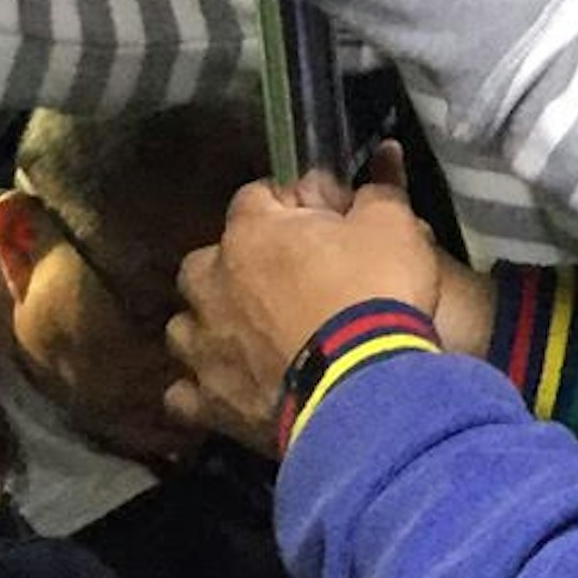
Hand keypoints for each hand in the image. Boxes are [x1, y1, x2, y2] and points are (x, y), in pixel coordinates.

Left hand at [165, 160, 456, 450]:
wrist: (363, 389)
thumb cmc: (374, 295)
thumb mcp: (393, 227)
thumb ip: (376, 194)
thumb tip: (372, 176)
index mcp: (252, 233)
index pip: (256, 196)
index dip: (287, 203)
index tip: (317, 217)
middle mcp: (212, 284)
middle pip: (204, 262)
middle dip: (232, 265)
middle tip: (279, 279)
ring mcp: (203, 346)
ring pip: (184, 326)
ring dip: (209, 325)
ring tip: (246, 334)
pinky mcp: (208, 402)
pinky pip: (184, 394)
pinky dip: (201, 388)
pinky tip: (226, 387)